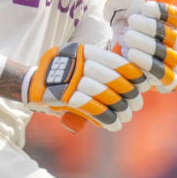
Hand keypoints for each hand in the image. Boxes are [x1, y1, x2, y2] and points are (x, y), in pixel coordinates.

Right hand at [22, 43, 145, 130]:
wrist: (33, 86)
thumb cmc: (64, 78)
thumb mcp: (80, 66)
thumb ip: (102, 70)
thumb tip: (135, 83)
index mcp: (85, 52)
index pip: (116, 61)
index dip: (133, 74)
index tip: (143, 85)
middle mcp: (78, 63)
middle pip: (113, 78)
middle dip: (129, 94)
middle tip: (137, 104)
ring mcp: (70, 80)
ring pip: (104, 94)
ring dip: (119, 109)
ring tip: (126, 117)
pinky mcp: (64, 97)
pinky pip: (92, 108)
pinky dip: (106, 118)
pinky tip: (114, 124)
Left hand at [106, 0, 176, 93]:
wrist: (125, 54)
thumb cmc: (131, 28)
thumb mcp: (130, 10)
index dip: (164, 12)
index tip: (144, 7)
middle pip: (174, 37)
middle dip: (151, 28)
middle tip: (132, 22)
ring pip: (169, 56)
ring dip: (147, 45)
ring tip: (128, 38)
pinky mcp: (170, 81)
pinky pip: (163, 74)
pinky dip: (146, 64)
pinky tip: (130, 54)